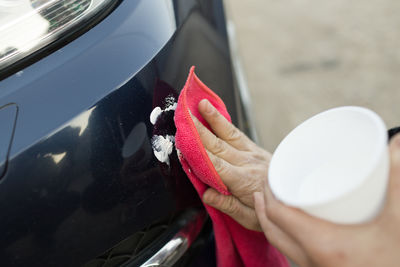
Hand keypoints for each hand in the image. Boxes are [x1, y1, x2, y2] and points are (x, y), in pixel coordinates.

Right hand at [191, 99, 270, 230]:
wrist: (295, 200)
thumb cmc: (272, 211)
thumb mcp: (249, 218)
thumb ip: (227, 205)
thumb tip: (206, 194)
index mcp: (244, 182)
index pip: (216, 165)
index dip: (199, 153)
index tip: (185, 142)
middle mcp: (247, 163)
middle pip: (219, 145)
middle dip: (200, 130)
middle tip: (185, 117)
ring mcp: (252, 153)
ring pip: (229, 134)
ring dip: (214, 119)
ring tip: (201, 104)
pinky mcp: (255, 149)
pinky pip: (238, 133)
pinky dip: (225, 123)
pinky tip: (216, 114)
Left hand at [254, 134, 399, 266]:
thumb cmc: (398, 261)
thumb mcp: (398, 219)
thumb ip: (396, 179)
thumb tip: (396, 143)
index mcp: (321, 242)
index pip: (276, 214)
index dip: (266, 193)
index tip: (268, 176)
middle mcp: (311, 259)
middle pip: (272, 229)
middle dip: (264, 205)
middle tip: (267, 185)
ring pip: (280, 243)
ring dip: (273, 221)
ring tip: (277, 201)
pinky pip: (293, 252)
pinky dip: (286, 235)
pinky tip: (300, 226)